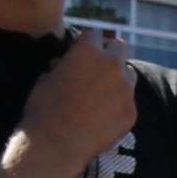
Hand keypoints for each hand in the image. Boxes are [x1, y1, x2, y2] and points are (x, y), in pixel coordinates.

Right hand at [21, 29, 137, 174]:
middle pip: (119, 48)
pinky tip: (106, 115)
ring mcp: (125, 90)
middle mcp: (112, 65)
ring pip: (129, 74)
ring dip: (119, 78)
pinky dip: (120, 104)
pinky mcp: (131, 112)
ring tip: (103, 92)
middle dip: (110, 54)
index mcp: (87, 50)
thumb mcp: (47, 76)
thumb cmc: (44, 107)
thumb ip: (64, 64)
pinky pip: (129, 101)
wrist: (56, 143)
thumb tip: (66, 63)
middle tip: (100, 66)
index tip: (84, 50)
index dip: (88, 42)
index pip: (95, 34)